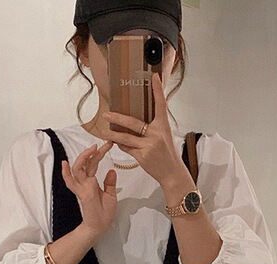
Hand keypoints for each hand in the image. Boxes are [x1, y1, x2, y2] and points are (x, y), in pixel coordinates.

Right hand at [61, 141, 117, 234]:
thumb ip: (109, 183)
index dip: (99, 153)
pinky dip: (66, 174)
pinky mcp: (82, 194)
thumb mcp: (111, 195)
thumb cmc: (104, 213)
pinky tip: (65, 164)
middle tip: (106, 143)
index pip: (93, 164)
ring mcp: (82, 187)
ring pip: (78, 168)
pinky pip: (71, 182)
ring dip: (84, 157)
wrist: (100, 227)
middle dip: (94, 152)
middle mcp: (85, 183)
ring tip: (93, 148)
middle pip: (87, 163)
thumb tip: (111, 170)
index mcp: (92, 182)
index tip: (108, 144)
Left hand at [100, 72, 189, 187]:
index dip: (157, 90)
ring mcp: (149, 146)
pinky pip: (127, 148)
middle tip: (106, 114)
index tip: (154, 76)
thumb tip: (141, 115)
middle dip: (117, 119)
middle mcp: (156, 134)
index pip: (160, 104)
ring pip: (126, 138)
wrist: (172, 173)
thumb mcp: (165, 136)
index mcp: (163, 126)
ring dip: (114, 134)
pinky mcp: (142, 157)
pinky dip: (121, 145)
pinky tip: (117, 142)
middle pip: (132, 123)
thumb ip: (154, 126)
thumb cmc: (168, 154)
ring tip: (104, 131)